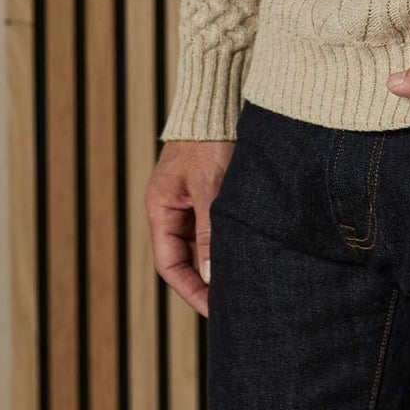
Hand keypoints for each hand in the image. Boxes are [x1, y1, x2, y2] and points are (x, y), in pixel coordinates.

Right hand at [146, 139, 233, 316]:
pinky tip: (247, 254)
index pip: (170, 265)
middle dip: (207, 282)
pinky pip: (215, 227)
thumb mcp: (209, 187)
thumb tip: (211, 277)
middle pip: (186, 258)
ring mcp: (191, 200)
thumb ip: (209, 232)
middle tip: (233, 304)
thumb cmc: (209, 139)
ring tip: (244, 283)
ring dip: (219, 262)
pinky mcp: (210, 191)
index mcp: (161, 208)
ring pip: (203, 244)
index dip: (190, 290)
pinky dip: (227, 242)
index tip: (215, 309)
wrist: (218, 100)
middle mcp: (173, 208)